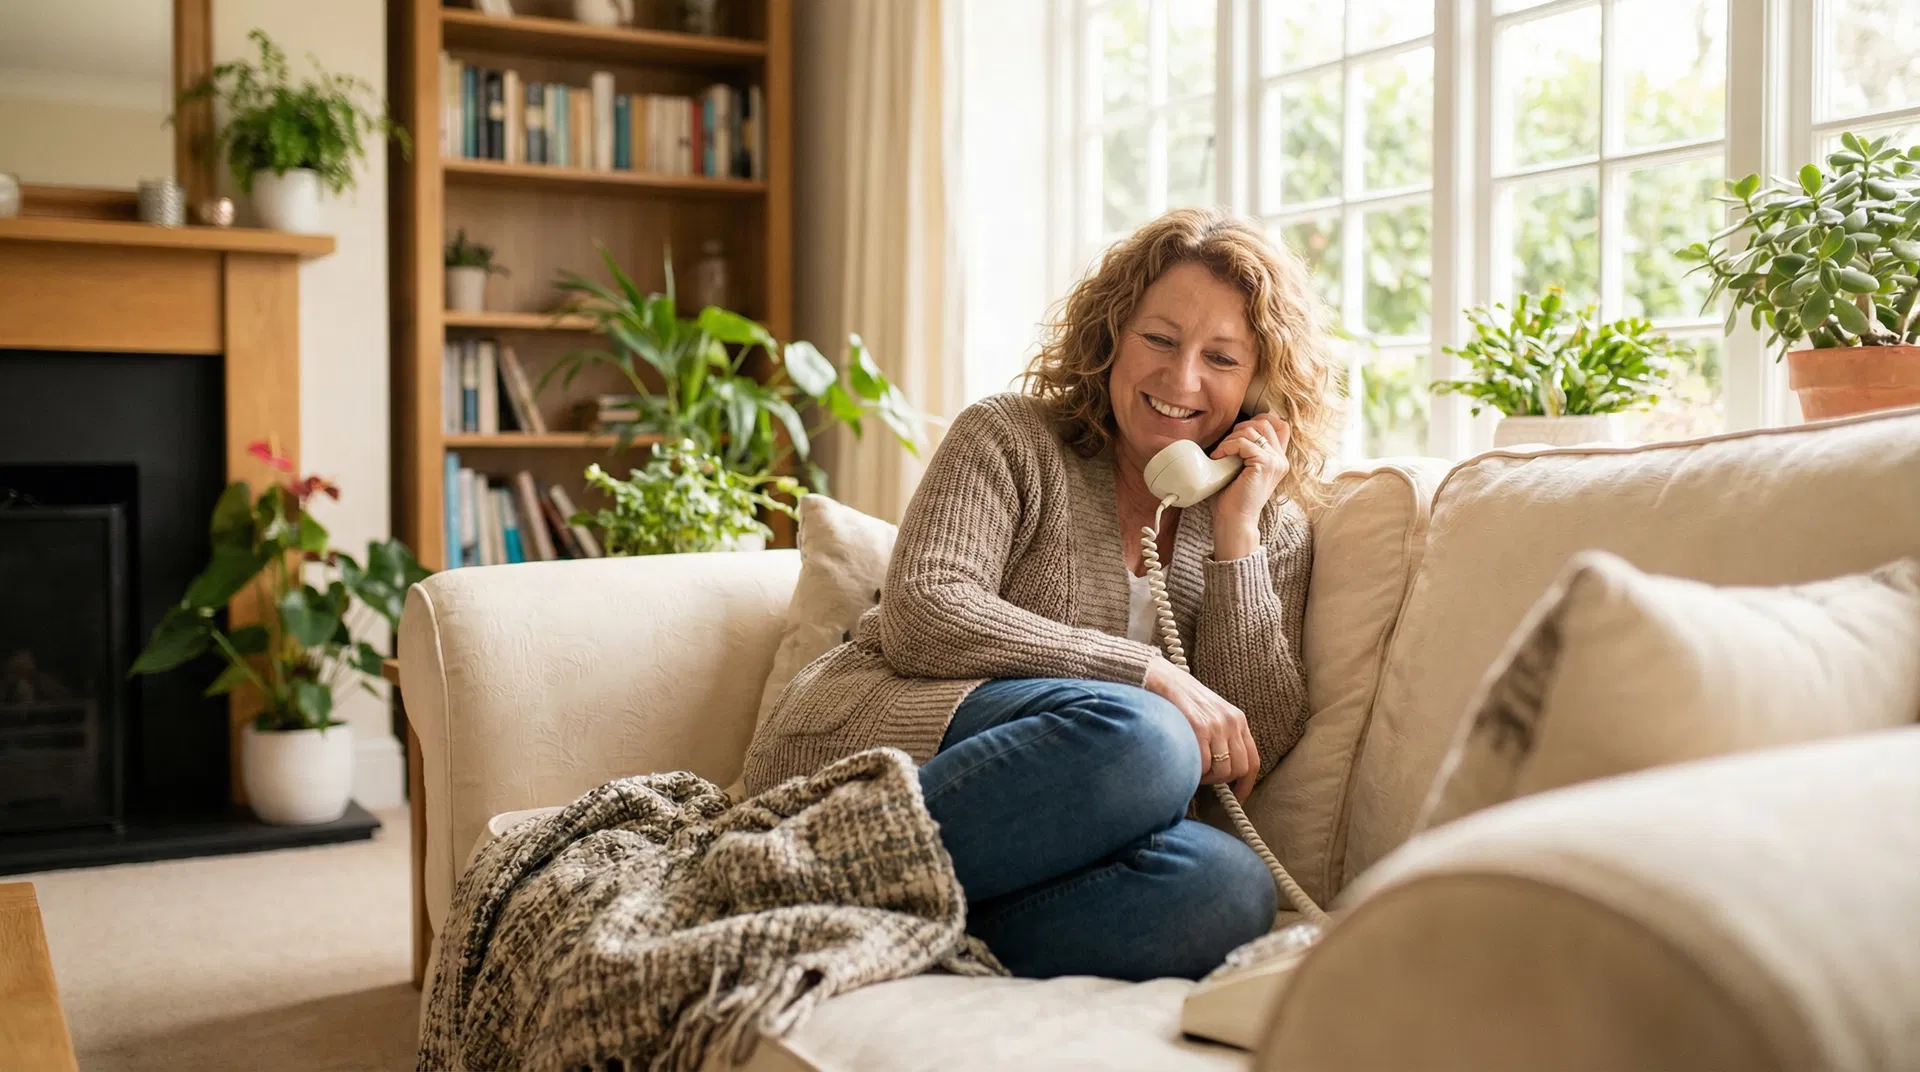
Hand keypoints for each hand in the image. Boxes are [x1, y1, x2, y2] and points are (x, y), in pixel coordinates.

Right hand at [1144, 654, 1260, 799]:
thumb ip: (1219, 736)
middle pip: (1238, 769)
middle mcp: (1231, 721)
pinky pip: (1203, 763)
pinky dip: (1193, 770)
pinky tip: (1181, 762)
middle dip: (1220, 780)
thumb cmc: (1178, 698)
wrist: (1157, 675)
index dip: (1246, 784)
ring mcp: (1216, 724)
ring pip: (1222, 770)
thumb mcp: (1208, 713)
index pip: (1252, 760)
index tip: (1238, 796)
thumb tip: (1219, 769)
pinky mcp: (1199, 726)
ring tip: (1189, 767)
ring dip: (1205, 777)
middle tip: (1201, 776)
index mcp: (1237, 719)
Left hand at [1209, 414, 1291, 560]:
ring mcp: (1276, 461)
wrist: (1234, 521)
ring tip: (1220, 454)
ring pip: (1252, 430)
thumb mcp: (1241, 468)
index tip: (1237, 433)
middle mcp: (1281, 459)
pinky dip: (1227, 446)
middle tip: (1226, 446)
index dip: (1258, 421)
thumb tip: (1232, 430)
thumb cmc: (1232, 498)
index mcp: (1278, 460)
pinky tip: (1219, 457)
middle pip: (1265, 422)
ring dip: (1230, 439)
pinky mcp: (1266, 464)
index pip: (1278, 425)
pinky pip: (1244, 443)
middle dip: (1240, 428)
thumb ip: (1244, 450)